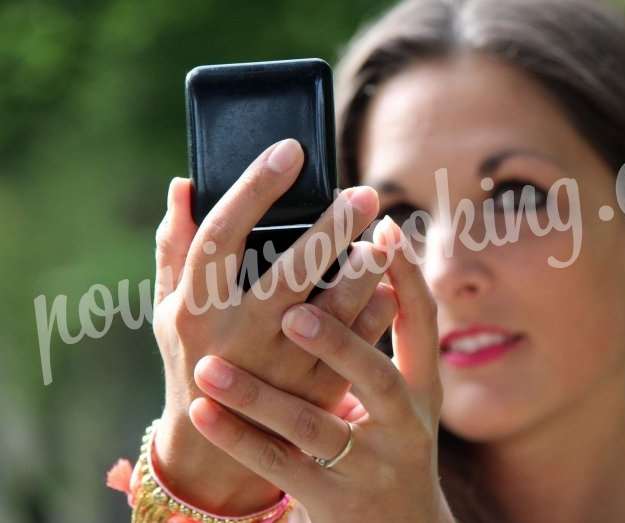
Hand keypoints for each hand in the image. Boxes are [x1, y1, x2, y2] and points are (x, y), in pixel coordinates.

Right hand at [151, 138, 394, 513]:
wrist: (213, 450)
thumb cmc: (192, 357)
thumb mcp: (169, 306)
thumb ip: (175, 246)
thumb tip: (184, 183)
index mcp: (195, 305)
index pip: (223, 233)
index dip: (255, 187)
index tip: (291, 151)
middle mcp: (236, 334)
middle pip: (290, 270)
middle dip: (332, 227)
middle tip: (365, 193)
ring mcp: (278, 367)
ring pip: (333, 311)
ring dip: (364, 270)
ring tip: (385, 238)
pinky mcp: (314, 391)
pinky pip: (356, 345)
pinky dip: (376, 311)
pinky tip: (389, 286)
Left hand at [189, 219, 454, 522]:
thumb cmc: (392, 436)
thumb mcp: (405, 390)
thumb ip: (383, 328)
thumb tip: (367, 251)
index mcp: (419, 387)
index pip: (422, 325)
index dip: (408, 276)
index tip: (384, 229)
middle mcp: (402, 423)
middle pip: (374, 377)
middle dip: (337, 340)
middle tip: (291, 313)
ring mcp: (365, 464)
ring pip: (310, 428)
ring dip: (260, 398)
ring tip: (210, 367)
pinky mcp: (328, 497)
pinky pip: (276, 466)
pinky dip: (239, 438)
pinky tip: (202, 410)